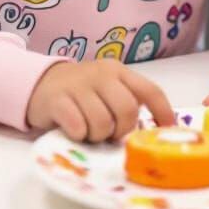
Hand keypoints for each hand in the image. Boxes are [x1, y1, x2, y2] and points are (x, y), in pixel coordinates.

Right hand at [26, 59, 175, 142]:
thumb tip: (151, 132)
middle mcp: (101, 75)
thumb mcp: (108, 89)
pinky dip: (79, 134)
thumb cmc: (82, 93)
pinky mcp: (57, 99)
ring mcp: (79, 85)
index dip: (163, 112)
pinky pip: (78, 126)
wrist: (40, 84)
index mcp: (119, 72)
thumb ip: (127, 102)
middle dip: (122, 130)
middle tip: (111, 134)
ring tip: (90, 131)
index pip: (150, 90)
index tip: (167, 130)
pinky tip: (74, 130)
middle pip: (127, 110)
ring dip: (98, 136)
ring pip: (103, 122)